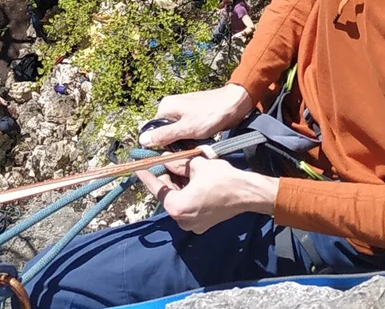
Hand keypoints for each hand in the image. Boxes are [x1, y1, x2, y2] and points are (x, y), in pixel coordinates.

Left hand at [135, 156, 276, 233]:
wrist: (247, 193)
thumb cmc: (223, 179)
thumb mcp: (196, 165)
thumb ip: (177, 163)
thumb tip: (164, 159)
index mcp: (177, 206)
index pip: (156, 188)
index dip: (146, 174)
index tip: (137, 166)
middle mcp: (181, 220)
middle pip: (166, 195)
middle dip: (165, 177)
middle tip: (163, 162)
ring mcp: (192, 225)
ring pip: (177, 200)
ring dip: (176, 185)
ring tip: (179, 168)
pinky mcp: (201, 224)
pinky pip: (187, 207)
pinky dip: (185, 194)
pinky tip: (190, 180)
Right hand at [138, 83, 253, 149]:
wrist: (235, 104)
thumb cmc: (211, 115)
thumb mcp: (186, 129)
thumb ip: (164, 135)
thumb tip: (142, 141)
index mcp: (165, 107)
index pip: (153, 131)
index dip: (160, 145)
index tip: (170, 154)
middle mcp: (171, 106)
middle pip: (165, 132)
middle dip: (175, 143)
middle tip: (187, 149)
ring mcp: (182, 109)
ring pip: (177, 132)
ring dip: (185, 141)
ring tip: (197, 144)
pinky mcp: (192, 113)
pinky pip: (186, 129)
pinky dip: (192, 136)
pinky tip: (202, 139)